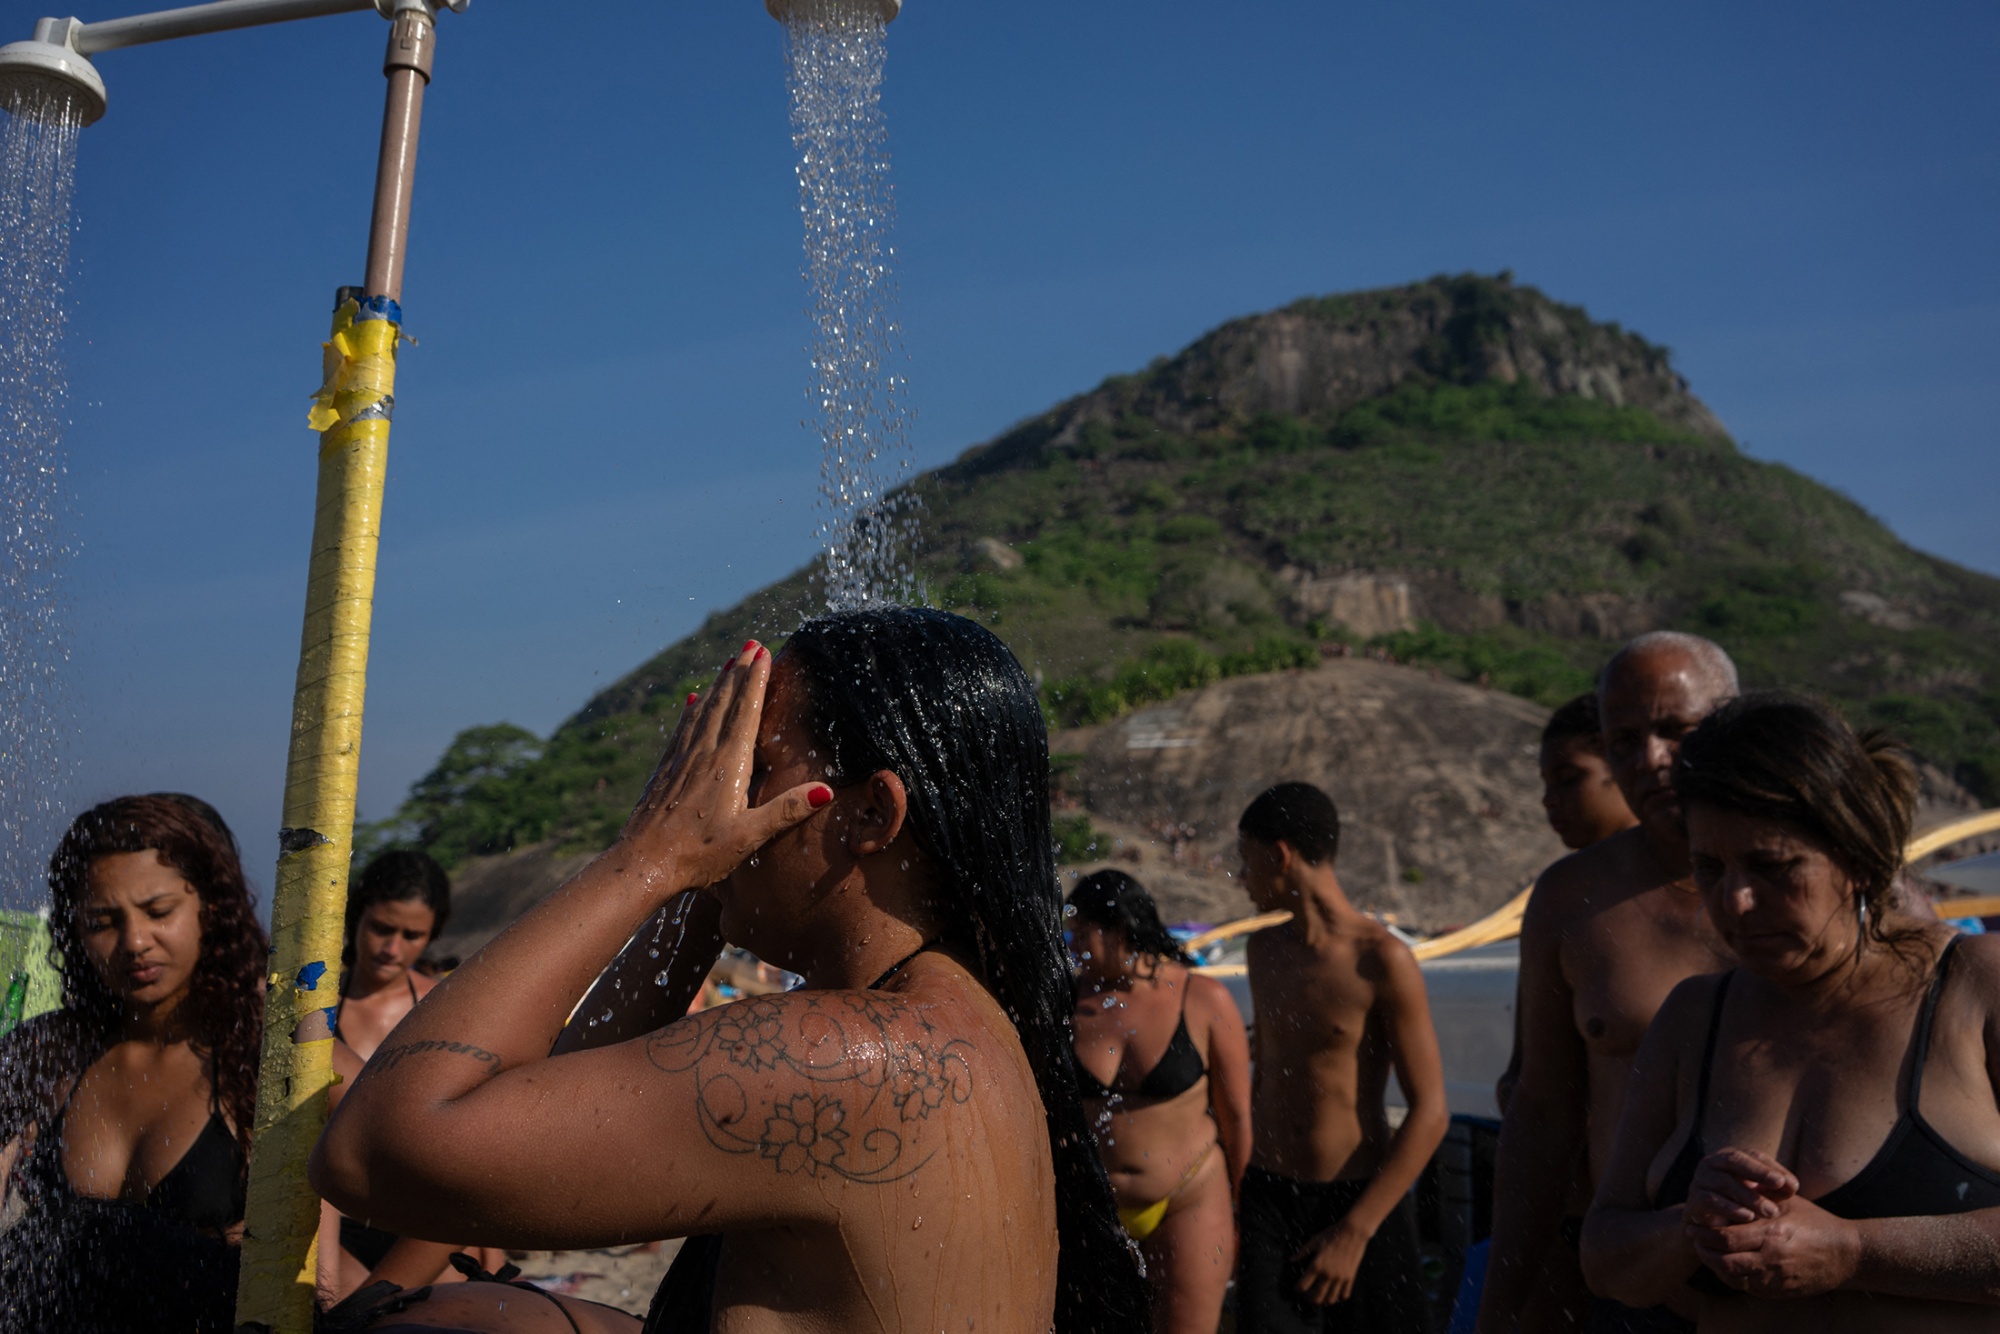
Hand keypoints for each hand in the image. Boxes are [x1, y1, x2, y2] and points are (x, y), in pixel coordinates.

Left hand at [618, 641, 828, 894]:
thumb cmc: (698, 855)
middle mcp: (703, 754)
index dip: (756, 680)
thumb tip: (826, 790)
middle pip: (725, 702)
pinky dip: (693, 711)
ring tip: (729, 662)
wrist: (641, 865)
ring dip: (719, 685)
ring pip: (703, 711)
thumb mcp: (749, 837)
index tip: (764, 652)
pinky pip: (683, 730)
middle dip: (740, 672)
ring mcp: (681, 760)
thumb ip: (786, 811)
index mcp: (727, 764)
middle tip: (751, 645)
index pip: (746, 711)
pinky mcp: (665, 771)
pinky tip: (694, 703)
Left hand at [1292, 1219, 1370, 1304]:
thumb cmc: (1332, 1234)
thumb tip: (1292, 1259)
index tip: (1297, 1288)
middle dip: (1309, 1299)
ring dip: (1323, 1301)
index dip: (1297, 1289)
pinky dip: (1338, 1298)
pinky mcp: (1350, 1278)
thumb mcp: (1314, 1241)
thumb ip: (1302, 1252)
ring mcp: (1340, 1278)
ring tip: (1320, 1298)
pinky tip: (1334, 1293)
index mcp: (1316, 1265)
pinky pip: (1344, 1295)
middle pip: (1316, 1297)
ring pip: (1330, 1299)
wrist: (1352, 1232)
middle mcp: (1328, 1274)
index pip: (1303, 1286)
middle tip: (1307, 1296)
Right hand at [1684, 1147, 1796, 1229]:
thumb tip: (1792, 1185)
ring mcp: (1699, 1180)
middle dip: (1759, 1172)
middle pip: (1734, 1160)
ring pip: (1724, 1181)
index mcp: (1729, 1157)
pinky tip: (1748, 1217)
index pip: (1752, 1155)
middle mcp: (1711, 1163)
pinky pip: (1710, 1200)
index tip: (1792, 1184)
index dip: (1772, 1167)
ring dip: (1749, 1196)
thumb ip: (1777, 1188)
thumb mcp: (1763, 1194)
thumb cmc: (1742, 1206)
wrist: (1712, 1227)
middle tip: (1780, 1184)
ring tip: (1771, 1211)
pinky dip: (1730, 1208)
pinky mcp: (1693, 1200)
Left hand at [1687, 1190, 1859, 1298]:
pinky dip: (1731, 1276)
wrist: (1847, 1255)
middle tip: (1693, 1238)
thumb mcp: (1788, 1202)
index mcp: (1771, 1233)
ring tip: (1705, 1251)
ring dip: (1714, 1265)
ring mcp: (1775, 1279)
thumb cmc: (1816, 1223)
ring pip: (1732, 1276)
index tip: (1693, 1225)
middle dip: (1704, 1248)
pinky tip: (1725, 1264)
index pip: (1726, 1237)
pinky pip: (1746, 1286)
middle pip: (1724, 1259)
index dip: (1705, 1233)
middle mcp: (1771, 1259)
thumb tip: (1731, 1179)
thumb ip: (1759, 1194)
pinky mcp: (1779, 1291)